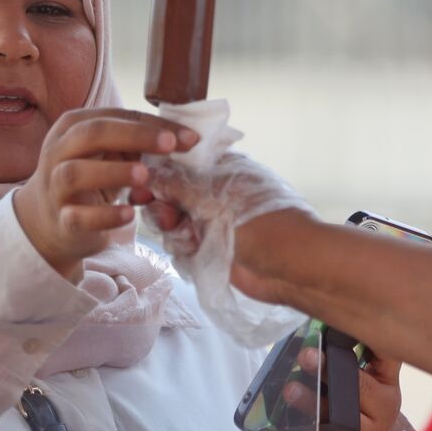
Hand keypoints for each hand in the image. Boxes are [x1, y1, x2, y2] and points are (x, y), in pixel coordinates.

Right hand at [14, 108, 196, 279]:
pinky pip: (79, 216)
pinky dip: (105, 216)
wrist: (47, 221)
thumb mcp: (107, 153)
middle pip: (92, 134)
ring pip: (77, 172)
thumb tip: (186, 138)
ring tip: (145, 176)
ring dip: (114, 172)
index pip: (116, 116)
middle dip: (134, 136)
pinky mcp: (61, 219)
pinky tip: (129, 214)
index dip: (153, 125)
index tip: (190, 137)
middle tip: (170, 145)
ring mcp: (56, 186)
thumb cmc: (89, 178)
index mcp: (74, 126)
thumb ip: (136, 143)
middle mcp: (59, 151)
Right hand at [137, 159, 317, 304]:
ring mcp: (213, 221)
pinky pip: (182, 242)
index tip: (142, 180)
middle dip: (162, 203)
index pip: (181, 163)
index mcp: (222, 169)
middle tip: (160, 212)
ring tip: (184, 235)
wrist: (290, 267)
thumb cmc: (260, 222)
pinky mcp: (211, 247)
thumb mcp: (214, 199)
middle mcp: (216, 193)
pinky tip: (191, 249)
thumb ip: (178, 185)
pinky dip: (182, 246)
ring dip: (172, 227)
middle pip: (172, 193)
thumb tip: (148, 172)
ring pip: (174, 220)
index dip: (159, 171)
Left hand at [255, 346, 402, 430]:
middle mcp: (378, 416)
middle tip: (305, 356)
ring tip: (288, 391)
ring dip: (309, 406)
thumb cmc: (366, 407)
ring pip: (332, 423)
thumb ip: (369, 352)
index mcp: (385, 390)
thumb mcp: (377, 380)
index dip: (358, 347)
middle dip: (327, 374)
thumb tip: (341, 314)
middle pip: (352, 393)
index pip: (377, 365)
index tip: (332, 333)